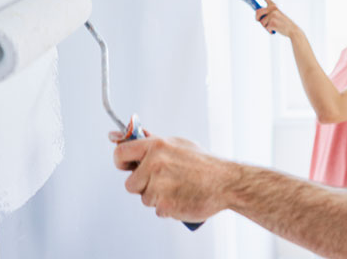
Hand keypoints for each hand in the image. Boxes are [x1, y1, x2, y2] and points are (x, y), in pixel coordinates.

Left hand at [112, 133, 236, 221]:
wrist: (226, 183)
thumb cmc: (204, 164)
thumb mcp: (178, 144)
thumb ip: (152, 141)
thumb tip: (123, 135)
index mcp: (156, 147)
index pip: (121, 153)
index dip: (121, 162)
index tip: (126, 166)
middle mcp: (155, 165)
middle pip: (131, 183)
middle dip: (143, 185)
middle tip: (164, 181)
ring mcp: (159, 186)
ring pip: (145, 198)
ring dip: (158, 197)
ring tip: (178, 188)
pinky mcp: (165, 205)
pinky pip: (157, 210)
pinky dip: (168, 208)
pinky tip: (182, 198)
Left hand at [247, 0, 298, 37]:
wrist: (292, 30)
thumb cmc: (283, 23)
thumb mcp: (276, 14)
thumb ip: (267, 13)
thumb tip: (256, 14)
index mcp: (274, 5)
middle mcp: (273, 8)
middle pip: (257, 12)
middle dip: (257, 18)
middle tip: (260, 21)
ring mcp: (273, 15)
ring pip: (261, 22)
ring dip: (265, 26)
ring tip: (273, 26)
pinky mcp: (272, 22)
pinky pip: (265, 27)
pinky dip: (269, 30)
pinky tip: (275, 30)